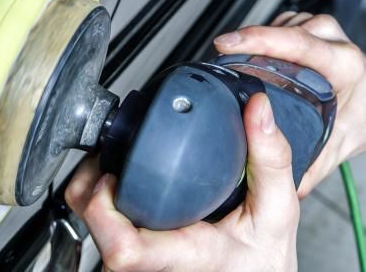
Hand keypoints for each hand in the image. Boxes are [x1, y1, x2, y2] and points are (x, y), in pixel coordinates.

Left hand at [66, 94, 298, 271]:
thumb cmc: (262, 262)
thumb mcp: (278, 213)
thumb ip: (271, 160)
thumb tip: (258, 110)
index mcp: (181, 258)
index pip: (121, 250)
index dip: (103, 209)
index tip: (114, 175)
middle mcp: (148, 271)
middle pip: (92, 230)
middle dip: (93, 184)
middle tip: (115, 158)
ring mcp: (133, 271)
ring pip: (87, 231)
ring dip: (93, 195)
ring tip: (117, 171)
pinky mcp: (125, 267)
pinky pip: (97, 237)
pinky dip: (100, 209)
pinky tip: (121, 192)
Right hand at [213, 12, 365, 196]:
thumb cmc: (365, 115)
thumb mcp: (341, 147)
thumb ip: (312, 169)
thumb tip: (284, 186)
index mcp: (343, 64)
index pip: (296, 44)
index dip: (257, 40)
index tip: (226, 46)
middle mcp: (332, 41)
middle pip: (280, 32)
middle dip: (245, 46)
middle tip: (221, 69)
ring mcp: (320, 30)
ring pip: (276, 26)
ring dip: (254, 44)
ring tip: (241, 70)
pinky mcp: (308, 26)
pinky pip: (276, 26)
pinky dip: (262, 40)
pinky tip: (257, 60)